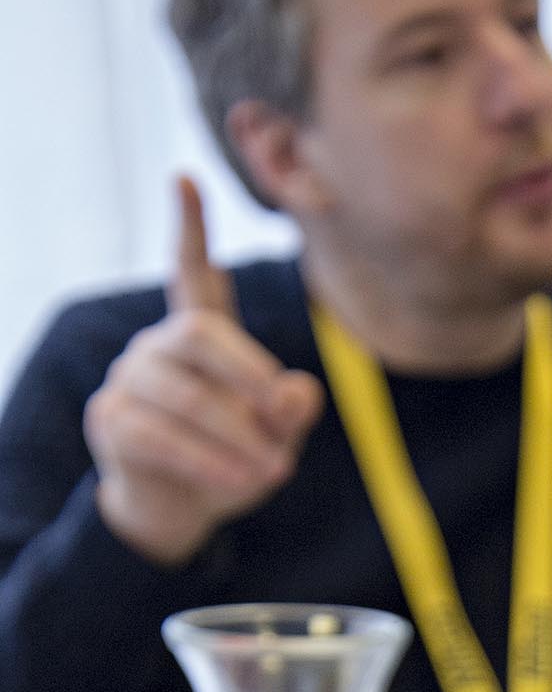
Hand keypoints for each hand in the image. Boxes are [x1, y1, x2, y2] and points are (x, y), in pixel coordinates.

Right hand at [85, 176, 323, 565]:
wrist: (179, 513)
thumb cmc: (231, 463)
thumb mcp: (274, 439)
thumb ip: (290, 413)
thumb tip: (298, 391)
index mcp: (198, 337)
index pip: (192, 274)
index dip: (190, 228)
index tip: (184, 178)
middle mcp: (158, 347)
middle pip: (198, 334)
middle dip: (247, 373)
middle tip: (281, 411)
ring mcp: (129, 381)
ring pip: (186, 395)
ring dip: (236, 436)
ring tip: (274, 471)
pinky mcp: (112, 421)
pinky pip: (161, 435)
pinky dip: (206, 460)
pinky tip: (238, 481)